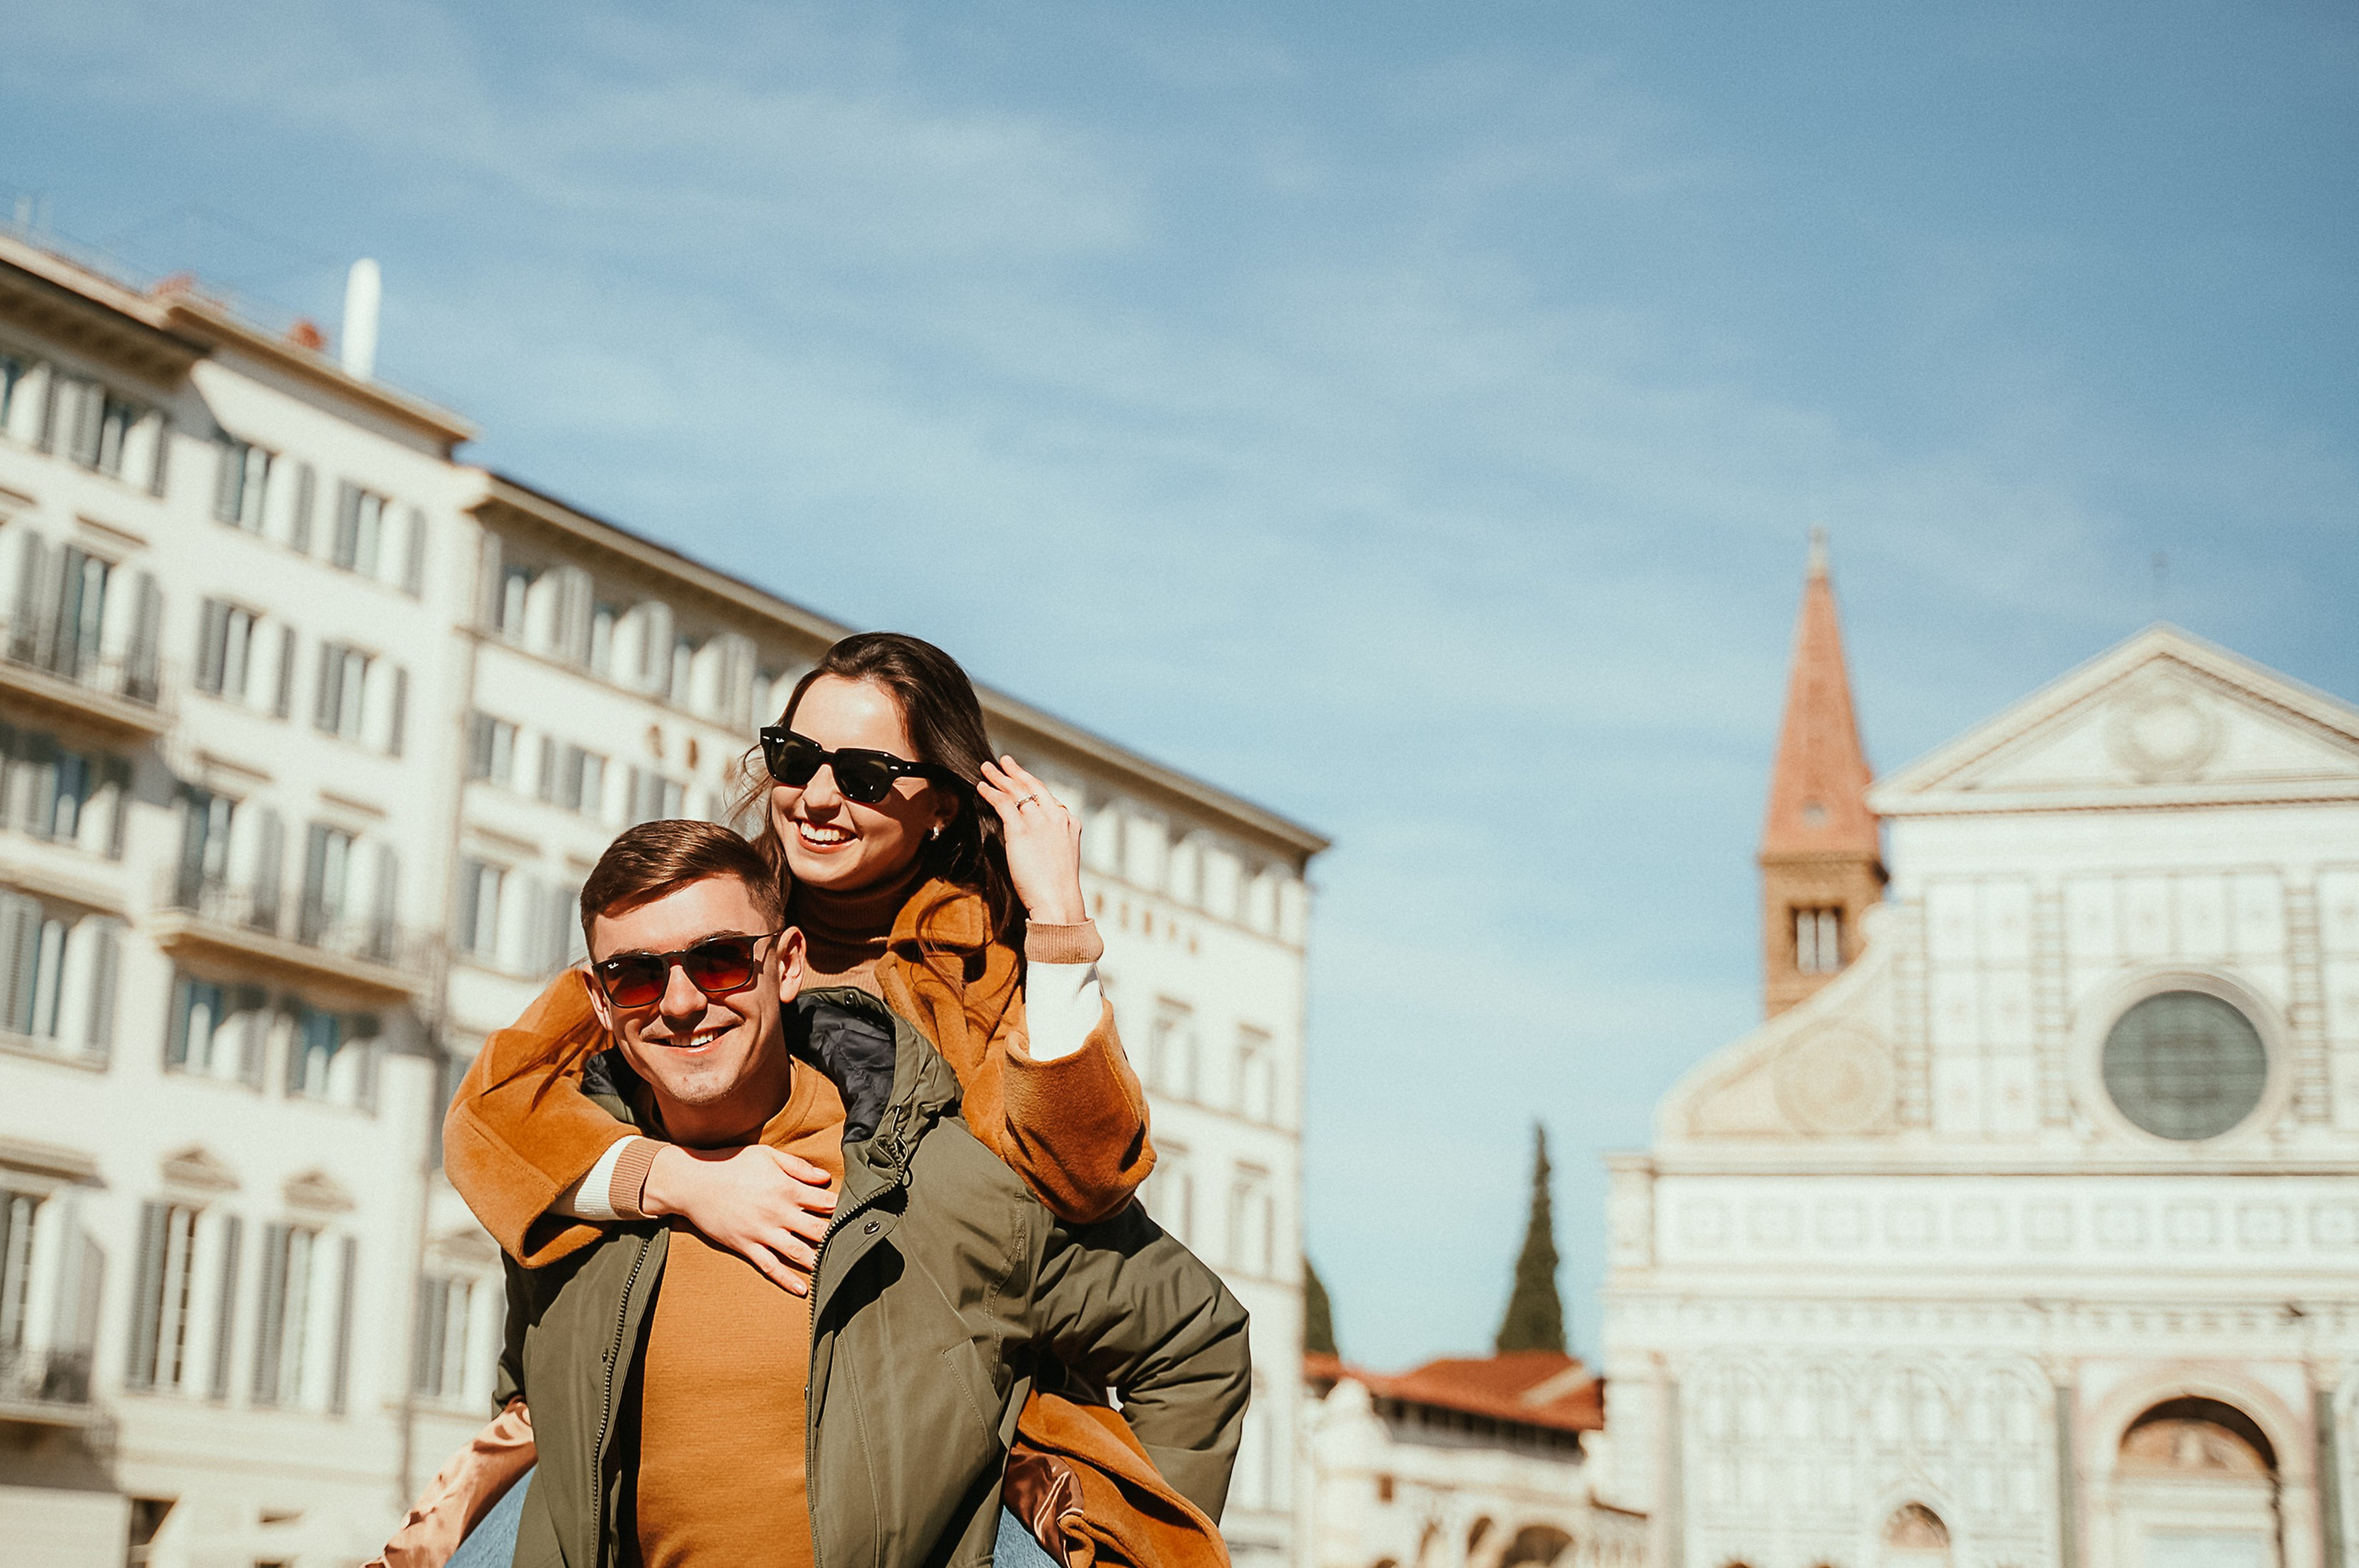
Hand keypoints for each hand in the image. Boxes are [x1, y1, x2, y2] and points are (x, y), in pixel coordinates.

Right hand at [640, 1144, 836, 1294]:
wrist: (692, 1182)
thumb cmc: (730, 1163)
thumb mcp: (766, 1155)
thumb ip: (797, 1166)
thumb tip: (824, 1178)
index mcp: (785, 1188)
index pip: (823, 1201)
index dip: (842, 1207)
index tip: (856, 1213)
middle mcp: (777, 1212)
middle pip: (816, 1230)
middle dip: (837, 1237)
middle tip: (854, 1244)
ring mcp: (761, 1232)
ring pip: (797, 1252)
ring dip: (818, 1262)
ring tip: (837, 1270)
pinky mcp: (745, 1246)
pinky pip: (770, 1267)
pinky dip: (787, 1280)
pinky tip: (803, 1290)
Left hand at [977, 755, 1087, 924]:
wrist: (1058, 901)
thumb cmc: (1058, 888)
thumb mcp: (1061, 857)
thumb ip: (1050, 841)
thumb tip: (1035, 839)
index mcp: (1069, 823)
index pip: (1048, 798)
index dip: (1032, 786)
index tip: (1022, 780)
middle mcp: (1056, 817)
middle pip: (1033, 786)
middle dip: (1016, 772)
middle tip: (1004, 761)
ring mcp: (1039, 822)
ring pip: (1016, 791)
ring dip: (999, 778)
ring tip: (986, 768)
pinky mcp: (1020, 831)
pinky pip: (1003, 804)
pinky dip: (990, 793)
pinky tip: (981, 787)